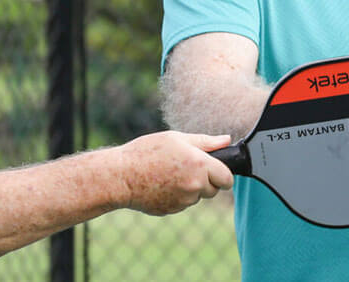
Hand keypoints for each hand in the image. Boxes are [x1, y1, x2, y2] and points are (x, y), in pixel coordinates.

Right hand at [116, 131, 234, 215]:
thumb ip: (205, 142)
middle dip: (206, 181)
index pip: (227, 179)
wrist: (120, 176)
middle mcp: (195, 185)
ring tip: (169, 175)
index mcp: (200, 164)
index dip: (223, 174)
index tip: (217, 171)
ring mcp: (183, 200)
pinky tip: (161, 185)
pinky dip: (176, 196)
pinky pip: (182, 204)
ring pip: (197, 197)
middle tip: (186, 168)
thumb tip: (226, 140)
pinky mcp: (172, 210)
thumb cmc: (146, 152)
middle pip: (213, 189)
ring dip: (190, 189)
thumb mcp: (176, 138)